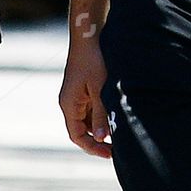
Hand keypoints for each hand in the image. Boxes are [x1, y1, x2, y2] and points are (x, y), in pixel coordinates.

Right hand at [60, 36, 111, 157]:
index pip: (77, 135)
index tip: (110, 153)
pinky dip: (103, 116)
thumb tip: (102, 138)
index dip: (92, 147)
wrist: (90, 36)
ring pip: (89, 121)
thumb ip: (101, 114)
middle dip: (99, 140)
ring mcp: (77, 97)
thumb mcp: (100, 89)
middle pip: (83, 130)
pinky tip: (117, 116)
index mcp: (69, 104)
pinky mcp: (85, 90)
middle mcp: (71, 103)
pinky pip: (93, 110)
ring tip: (121, 133)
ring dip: (102, 128)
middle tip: (119, 148)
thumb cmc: (94, 60)